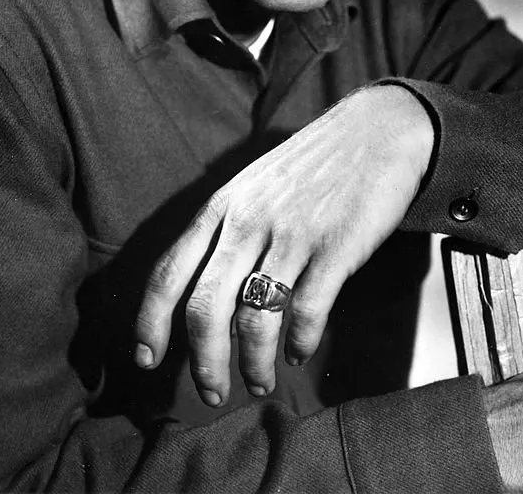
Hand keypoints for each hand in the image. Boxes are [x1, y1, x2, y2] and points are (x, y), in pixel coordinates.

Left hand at [134, 84, 433, 405]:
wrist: (377, 130)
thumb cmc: (312, 164)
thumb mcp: (253, 185)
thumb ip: (226, 230)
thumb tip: (201, 293)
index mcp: (221, 207)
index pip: (168, 273)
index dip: (150, 323)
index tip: (146, 360)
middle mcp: (247, 222)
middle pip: (206, 310)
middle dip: (204, 363)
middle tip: (211, 394)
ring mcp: (291, 235)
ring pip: (255, 320)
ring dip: (253, 365)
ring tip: (259, 383)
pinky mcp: (335, 247)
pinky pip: (308, 312)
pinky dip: (300, 343)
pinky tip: (300, 353)